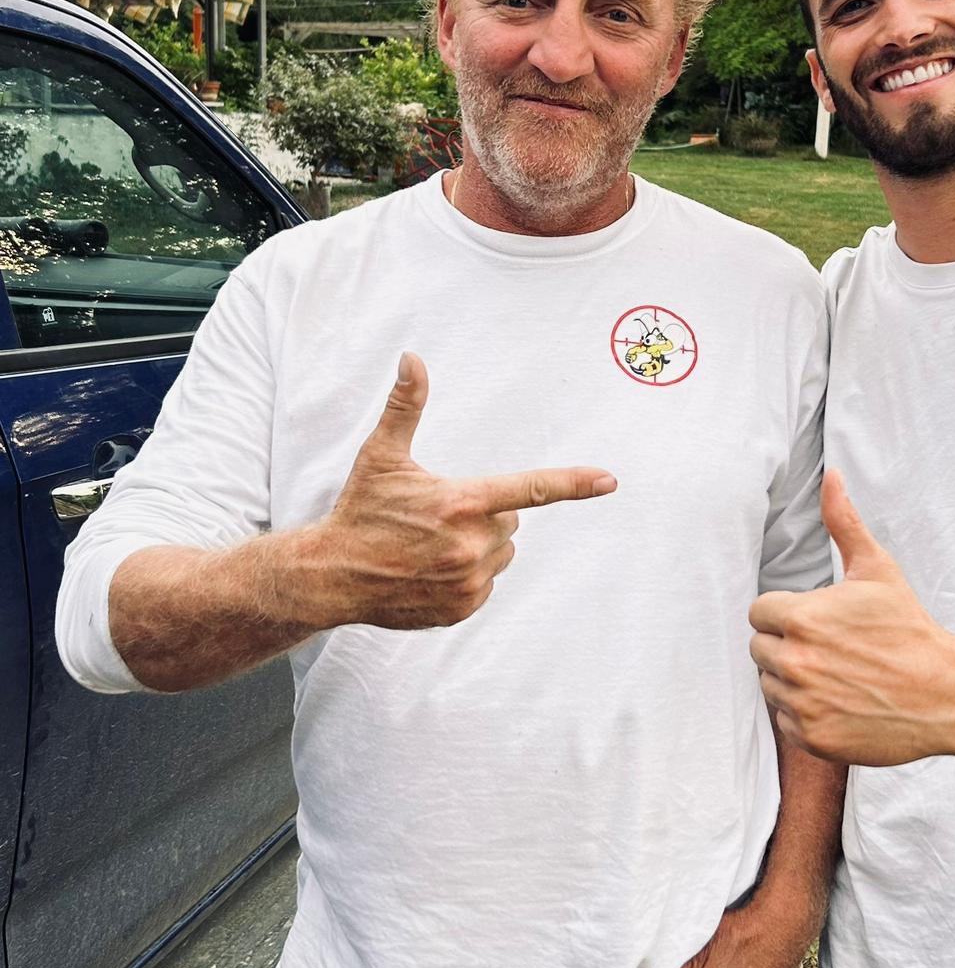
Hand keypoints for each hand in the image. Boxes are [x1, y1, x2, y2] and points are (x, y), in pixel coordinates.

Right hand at [308, 351, 615, 630]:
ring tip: (431, 545)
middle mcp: (472, 544)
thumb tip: (412, 359)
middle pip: (510, 520)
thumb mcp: (382, 456)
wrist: (332, 575)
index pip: (531, 489)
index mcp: (462, 502)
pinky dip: (468, 576)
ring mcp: (469, 580)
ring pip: (502, 553)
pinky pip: (487, 584)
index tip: (609, 480)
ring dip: (479, 547)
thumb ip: (406, 407)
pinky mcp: (463, 607)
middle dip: (485, 515)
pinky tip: (431, 570)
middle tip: (440, 517)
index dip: (574, 483)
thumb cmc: (360, 510)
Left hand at [749, 469, 954, 765]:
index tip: (819, 619)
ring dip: (793, 680)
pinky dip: (805, 714)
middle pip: (760, 648)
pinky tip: (839, 701)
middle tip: (830, 647)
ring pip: (769, 685)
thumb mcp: (877, 569)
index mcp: (801, 618)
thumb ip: (844, 522)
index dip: (787, 613)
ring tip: (837, 673)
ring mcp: (803, 704)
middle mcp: (795, 662)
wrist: (947, 693)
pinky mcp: (812, 738)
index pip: (760, 612)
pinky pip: (786, 721)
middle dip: (786, 645)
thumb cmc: (909, 628)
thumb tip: (830, 475)